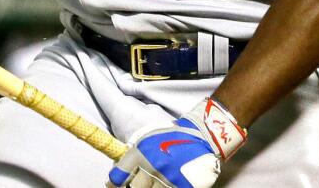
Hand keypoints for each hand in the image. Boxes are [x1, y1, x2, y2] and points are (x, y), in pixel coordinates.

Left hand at [107, 98, 247, 187]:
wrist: (204, 135)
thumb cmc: (175, 136)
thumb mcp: (150, 139)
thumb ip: (135, 156)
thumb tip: (119, 176)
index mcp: (141, 153)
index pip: (118, 176)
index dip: (114, 184)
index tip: (115, 186)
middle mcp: (153, 167)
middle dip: (136, 186)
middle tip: (140, 183)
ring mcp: (168, 178)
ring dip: (153, 187)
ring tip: (157, 181)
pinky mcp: (183, 186)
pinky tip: (169, 183)